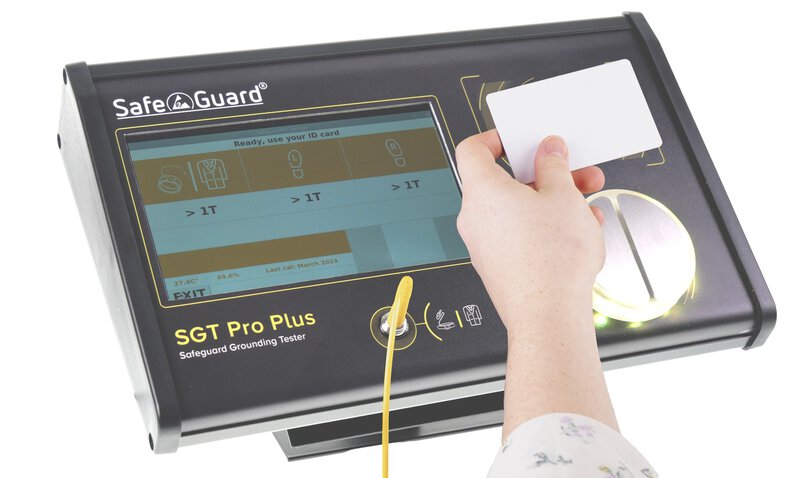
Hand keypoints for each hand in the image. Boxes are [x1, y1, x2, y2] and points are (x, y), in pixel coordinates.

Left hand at [455, 130, 605, 336]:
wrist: (549, 316)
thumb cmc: (550, 262)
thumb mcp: (563, 196)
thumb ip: (554, 166)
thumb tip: (549, 151)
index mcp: (482, 191)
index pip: (472, 149)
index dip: (496, 138)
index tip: (519, 138)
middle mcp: (475, 217)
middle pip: (505, 182)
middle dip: (544, 175)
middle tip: (573, 172)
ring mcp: (484, 244)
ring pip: (519, 210)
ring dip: (552, 202)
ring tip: (586, 206)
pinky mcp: (499, 265)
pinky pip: (521, 235)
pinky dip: (546, 228)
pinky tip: (578, 232)